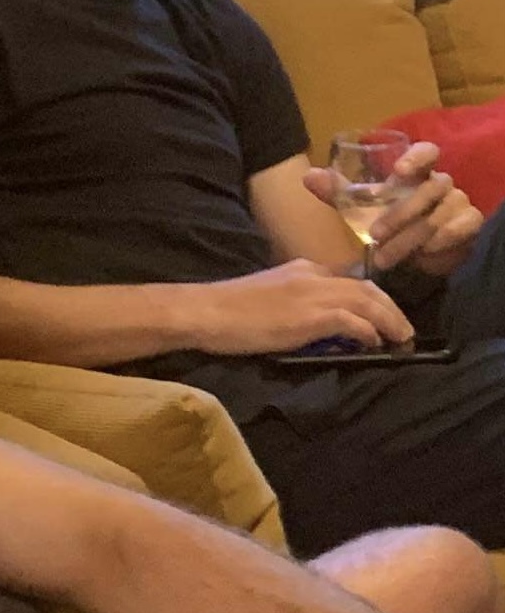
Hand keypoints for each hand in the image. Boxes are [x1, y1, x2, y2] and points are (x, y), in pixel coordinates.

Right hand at [196, 258, 412, 355]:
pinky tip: (375, 344)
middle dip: (392, 309)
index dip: (374, 300)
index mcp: (306, 269)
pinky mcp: (308, 315)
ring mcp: (312, 293)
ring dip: (390, 321)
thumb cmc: (231, 312)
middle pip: (368, 288)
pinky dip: (369, 331)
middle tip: (405, 331)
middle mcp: (314, 275)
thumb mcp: (272, 299)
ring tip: (402, 339)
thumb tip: (321, 329)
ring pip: (367, 301)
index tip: (385, 318)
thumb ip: (299, 305)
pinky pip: (352, 320)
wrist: (207, 311)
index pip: (350, 281)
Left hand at [305, 142, 482, 276]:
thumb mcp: (361, 207)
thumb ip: (338, 192)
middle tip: (376, 234)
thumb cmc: (390, 221)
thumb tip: (308, 177)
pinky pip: (455, 232)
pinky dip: (436, 246)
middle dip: (400, 214)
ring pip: (436, 218)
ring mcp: (458, 203)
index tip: (398, 171)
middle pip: (428, 190)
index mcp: (417, 172)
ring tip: (384, 257)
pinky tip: (420, 257)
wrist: (418, 253)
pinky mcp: (468, 225)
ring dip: (409, 239)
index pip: (427, 151)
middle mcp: (440, 183)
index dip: (416, 158)